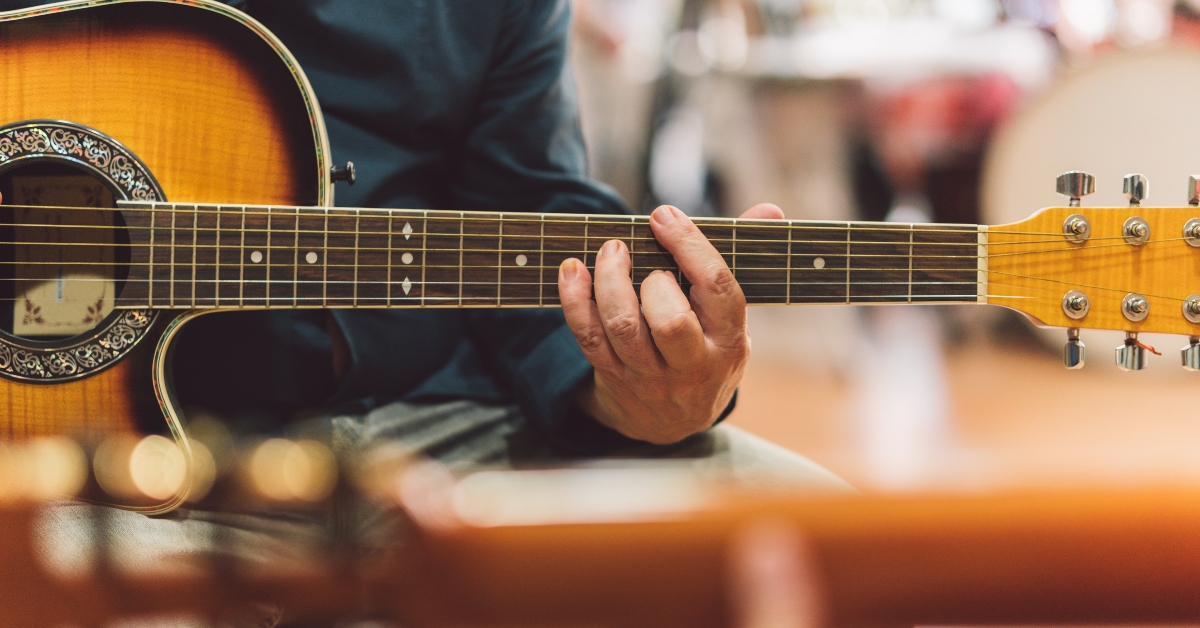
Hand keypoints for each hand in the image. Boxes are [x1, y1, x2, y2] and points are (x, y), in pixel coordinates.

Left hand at [558, 203, 785, 444]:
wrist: (673, 424)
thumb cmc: (705, 350)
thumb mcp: (730, 317)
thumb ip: (739, 259)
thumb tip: (769, 209)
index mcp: (730, 341)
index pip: (718, 290)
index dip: (690, 246)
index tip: (664, 215)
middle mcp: (692, 364)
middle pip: (671, 322)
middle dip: (653, 280)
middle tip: (640, 257)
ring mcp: (650, 376)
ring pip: (624, 328)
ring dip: (609, 282)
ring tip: (610, 251)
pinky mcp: (614, 378)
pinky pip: (588, 338)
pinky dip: (574, 300)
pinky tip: (572, 271)